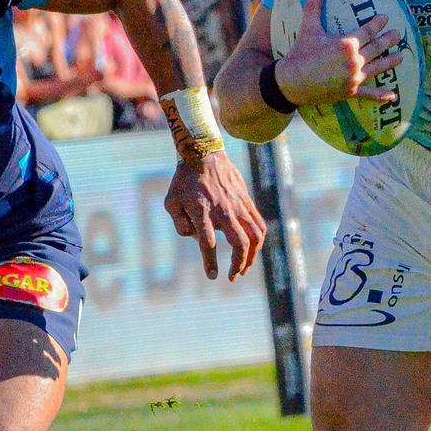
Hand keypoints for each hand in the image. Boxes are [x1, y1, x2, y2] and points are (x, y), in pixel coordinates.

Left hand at [163, 148, 265, 280]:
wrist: (204, 154)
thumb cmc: (184, 181)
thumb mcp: (171, 202)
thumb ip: (179, 223)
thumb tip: (194, 237)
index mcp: (202, 212)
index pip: (207, 242)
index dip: (210, 261)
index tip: (213, 275)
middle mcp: (222, 210)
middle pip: (240, 243)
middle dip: (239, 264)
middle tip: (233, 276)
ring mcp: (237, 206)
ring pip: (254, 236)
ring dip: (252, 255)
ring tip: (245, 267)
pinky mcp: (246, 201)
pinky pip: (259, 224)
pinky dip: (258, 240)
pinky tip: (253, 249)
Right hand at [275, 0, 405, 107]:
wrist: (292, 81)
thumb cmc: (301, 54)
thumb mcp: (308, 28)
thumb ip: (314, 7)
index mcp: (347, 44)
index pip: (367, 31)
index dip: (377, 24)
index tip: (386, 18)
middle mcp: (354, 60)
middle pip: (376, 48)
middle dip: (389, 40)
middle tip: (399, 34)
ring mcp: (354, 78)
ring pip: (377, 68)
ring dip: (390, 62)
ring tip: (401, 56)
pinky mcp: (350, 92)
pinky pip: (369, 94)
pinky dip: (381, 95)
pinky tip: (392, 96)